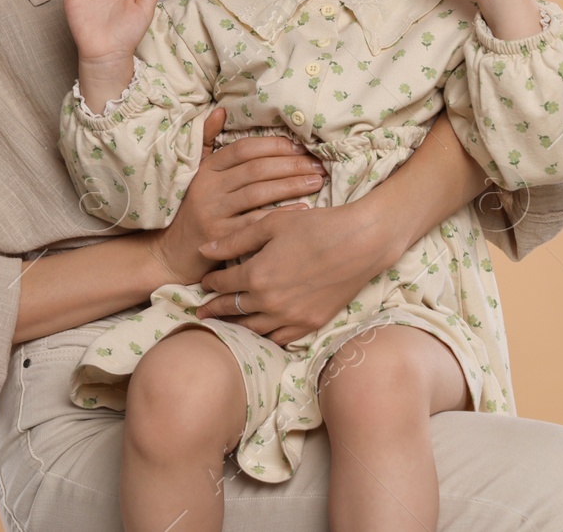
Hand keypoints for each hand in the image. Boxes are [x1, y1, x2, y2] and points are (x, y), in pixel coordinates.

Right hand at [145, 108, 330, 286]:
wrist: (172, 253)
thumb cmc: (194, 210)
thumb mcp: (197, 173)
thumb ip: (208, 141)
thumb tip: (220, 110)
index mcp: (207, 170)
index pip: (243, 149)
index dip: (273, 145)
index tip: (299, 146)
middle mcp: (208, 188)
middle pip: (256, 169)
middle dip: (290, 164)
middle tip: (318, 165)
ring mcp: (213, 212)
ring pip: (258, 193)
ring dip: (291, 185)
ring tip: (316, 181)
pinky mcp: (220, 237)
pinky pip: (256, 222)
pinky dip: (282, 214)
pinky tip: (303, 209)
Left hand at [194, 192, 398, 346]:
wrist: (361, 242)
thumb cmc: (317, 225)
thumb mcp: (272, 224)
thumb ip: (235, 240)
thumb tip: (204, 250)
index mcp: (257, 275)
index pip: (223, 283)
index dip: (210, 282)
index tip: (205, 281)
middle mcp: (270, 302)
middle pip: (232, 310)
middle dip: (214, 309)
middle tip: (201, 311)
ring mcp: (291, 317)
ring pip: (253, 328)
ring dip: (235, 326)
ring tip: (224, 325)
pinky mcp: (311, 324)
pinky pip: (279, 338)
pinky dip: (265, 336)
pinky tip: (259, 332)